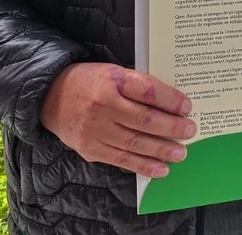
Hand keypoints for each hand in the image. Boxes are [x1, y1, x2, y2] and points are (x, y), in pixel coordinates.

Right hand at [39, 62, 196, 178]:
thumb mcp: (114, 72)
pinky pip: (121, 159)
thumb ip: (138, 86)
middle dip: (171, 127)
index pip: (147, 90)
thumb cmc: (90, 81)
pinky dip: (143, 165)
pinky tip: (160, 168)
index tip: (187, 107)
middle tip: (190, 131)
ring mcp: (95, 130)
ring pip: (135, 142)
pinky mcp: (90, 149)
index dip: (170, 100)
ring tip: (181, 153)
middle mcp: (103, 106)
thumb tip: (171, 103)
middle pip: (144, 119)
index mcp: (112, 80)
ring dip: (161, 150)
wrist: (50, 96)